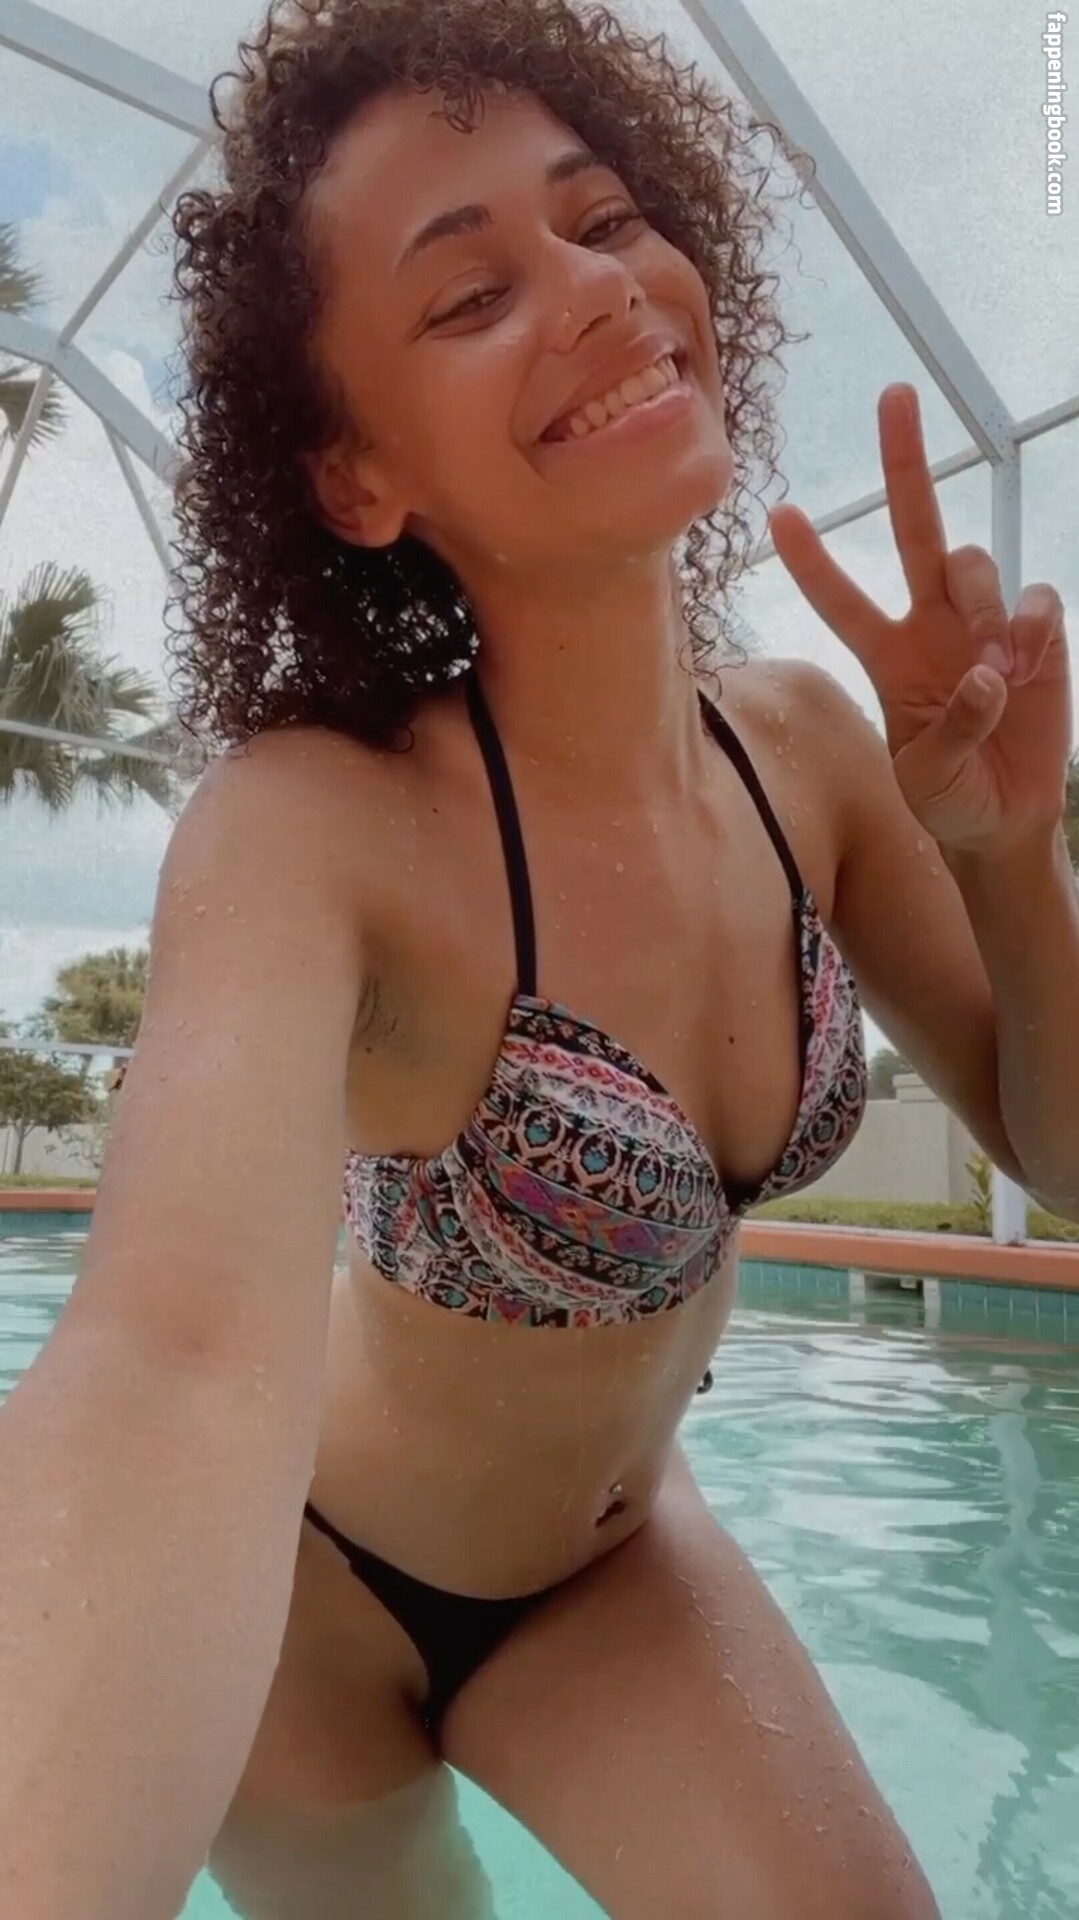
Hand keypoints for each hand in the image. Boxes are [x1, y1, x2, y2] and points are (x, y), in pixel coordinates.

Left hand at [767, 383, 1071, 856]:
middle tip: (894, 395)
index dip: (813, 561)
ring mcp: (985, 622)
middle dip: (904, 461)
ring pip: (974, 564)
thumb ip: (950, 730)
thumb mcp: (926, 777)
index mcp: (887, 656)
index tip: (777, 514)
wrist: (1004, 820)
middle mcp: (931, 624)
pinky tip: (1029, 665)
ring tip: (993, 674)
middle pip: (914, 528)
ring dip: (981, 610)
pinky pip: (1036, 597)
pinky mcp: (1039, 632)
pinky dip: (1033, 626)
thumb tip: (988, 675)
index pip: (841, 599)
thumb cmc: (947, 795)